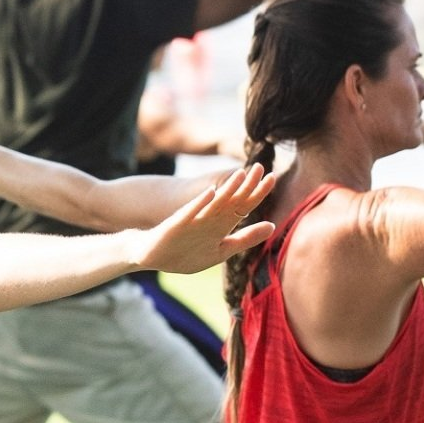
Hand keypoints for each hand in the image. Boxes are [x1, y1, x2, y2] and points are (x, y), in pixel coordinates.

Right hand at [133, 165, 276, 273]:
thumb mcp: (221, 250)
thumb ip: (245, 238)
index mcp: (221, 224)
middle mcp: (208, 218)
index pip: (243, 206)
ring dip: (227, 190)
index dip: (257, 193)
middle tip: (261, 167)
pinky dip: (199, 204)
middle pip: (231, 200)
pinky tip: (210, 193)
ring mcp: (192, 220)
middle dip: (246, 185)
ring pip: (214, 203)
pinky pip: (189, 213)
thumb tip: (272, 226)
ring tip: (241, 175)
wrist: (150, 255)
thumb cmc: (186, 253)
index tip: (273, 178)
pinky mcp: (176, 225)